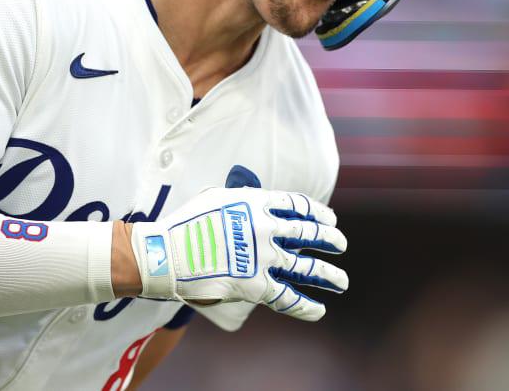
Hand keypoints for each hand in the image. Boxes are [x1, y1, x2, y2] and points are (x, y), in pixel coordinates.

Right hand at [129, 187, 347, 321]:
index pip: (298, 205)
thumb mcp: (217, 198)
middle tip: (341, 244)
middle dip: (330, 239)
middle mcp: (265, 228)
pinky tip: (319, 310)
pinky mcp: (255, 285)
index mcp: (256, 203)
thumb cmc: (186, 224)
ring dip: (329, 275)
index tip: (330, 217)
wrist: (166, 254)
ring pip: (307, 267)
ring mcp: (263, 257)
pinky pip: (287, 297)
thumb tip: (258, 201)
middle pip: (309, 233)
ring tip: (342, 282)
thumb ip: (242, 200)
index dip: (318, 212)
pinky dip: (305, 306)